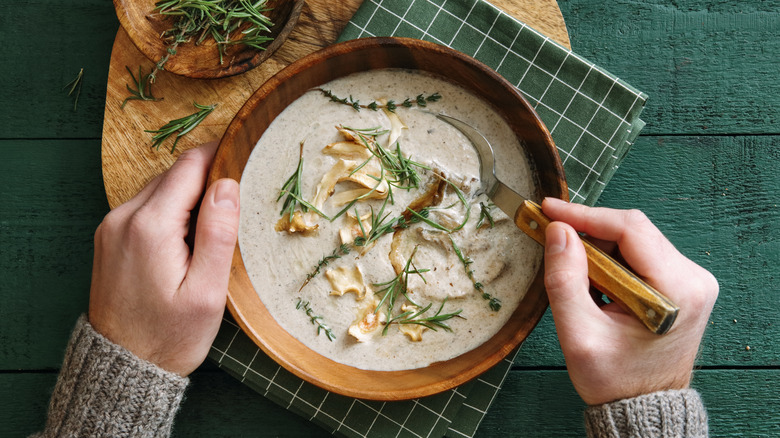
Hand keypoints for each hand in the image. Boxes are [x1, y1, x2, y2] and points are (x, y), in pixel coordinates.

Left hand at [88, 143, 239, 375]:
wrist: (122, 367)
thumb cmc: (170, 335)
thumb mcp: (206, 291)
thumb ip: (217, 233)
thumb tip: (228, 184)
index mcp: (150, 226)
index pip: (189, 167)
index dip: (220, 155)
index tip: (246, 153)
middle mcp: (123, 218)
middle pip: (173, 175)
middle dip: (207, 177)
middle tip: (240, 195)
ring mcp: (111, 227)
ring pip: (159, 189)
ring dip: (189, 194)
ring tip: (217, 221)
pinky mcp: (109, 239)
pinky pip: (145, 208)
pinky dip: (170, 210)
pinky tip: (188, 236)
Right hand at [541, 197, 717, 405]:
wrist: (641, 406)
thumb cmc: (615, 379)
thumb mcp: (579, 334)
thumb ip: (565, 281)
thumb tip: (559, 232)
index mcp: (677, 290)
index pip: (630, 229)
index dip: (585, 215)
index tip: (550, 210)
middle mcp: (693, 279)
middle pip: (633, 230)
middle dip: (589, 233)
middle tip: (553, 241)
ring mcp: (690, 280)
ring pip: (635, 239)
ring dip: (599, 248)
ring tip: (576, 276)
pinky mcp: (681, 283)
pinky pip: (640, 254)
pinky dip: (611, 259)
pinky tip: (595, 281)